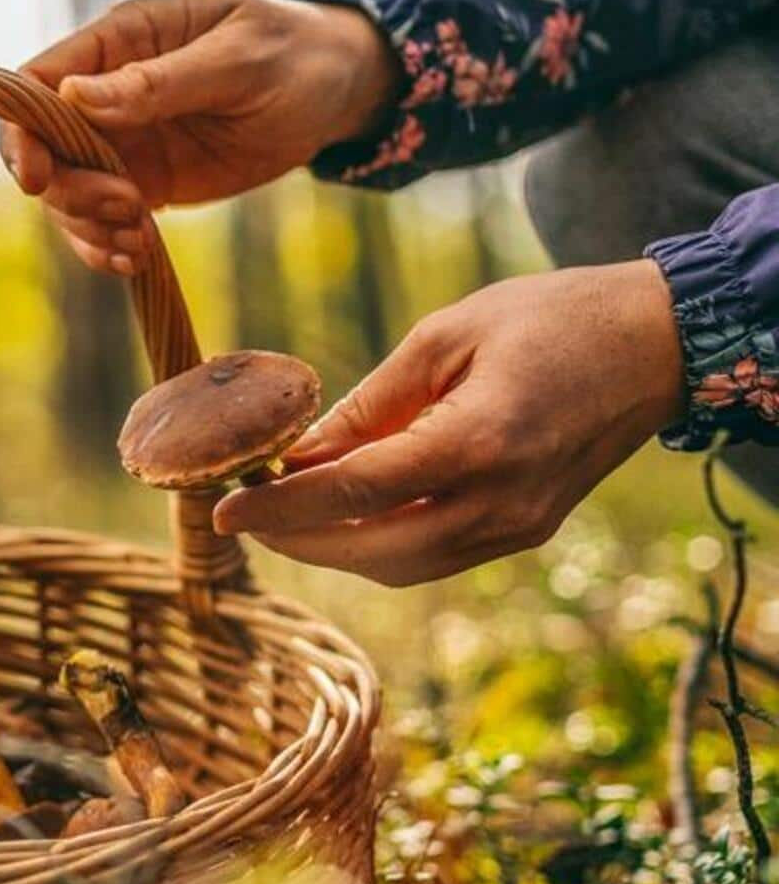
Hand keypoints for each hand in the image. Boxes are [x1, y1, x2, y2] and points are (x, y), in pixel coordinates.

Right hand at [0, 0, 399, 275]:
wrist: (333, 92)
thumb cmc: (291, 55)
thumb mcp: (238, 60)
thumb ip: (159, 80)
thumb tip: (74, 98)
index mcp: (120, 40)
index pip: (38, 83)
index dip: (23, 132)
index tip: (38, 180)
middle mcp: (105, 93)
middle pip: (42, 149)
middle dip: (68, 191)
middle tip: (128, 208)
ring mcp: (120, 142)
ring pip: (65, 194)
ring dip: (90, 227)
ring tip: (141, 242)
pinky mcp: (141, 183)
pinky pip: (98, 222)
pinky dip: (106, 248)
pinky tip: (138, 260)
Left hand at [210, 261, 685, 586]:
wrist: (658, 343)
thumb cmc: (549, 317)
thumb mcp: (444, 337)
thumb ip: (369, 403)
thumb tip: (298, 455)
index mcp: (478, 442)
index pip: (354, 494)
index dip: (280, 506)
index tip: (224, 507)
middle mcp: (500, 501)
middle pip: (371, 549)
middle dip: (296, 539)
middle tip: (243, 513)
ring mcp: (518, 526)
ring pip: (401, 565)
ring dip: (333, 549)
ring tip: (281, 514)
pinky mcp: (526, 531)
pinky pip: (434, 556)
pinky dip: (378, 544)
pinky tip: (341, 515)